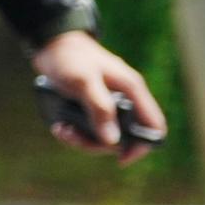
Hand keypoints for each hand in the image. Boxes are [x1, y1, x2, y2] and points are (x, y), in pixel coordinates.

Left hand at [37, 29, 167, 163]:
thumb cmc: (70, 58)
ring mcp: (109, 103)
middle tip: (74, 138)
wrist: (50, 44)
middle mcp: (124, 99)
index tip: (121, 159)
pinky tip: (60, 127)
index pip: (153, 125)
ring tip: (62, 131)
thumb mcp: (83, 82)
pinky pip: (90, 128)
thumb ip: (100, 108)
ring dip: (83, 139)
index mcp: (132, 90)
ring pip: (105, 135)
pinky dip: (76, 132)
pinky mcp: (93, 106)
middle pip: (125, 136)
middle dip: (99, 144)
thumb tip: (112, 141)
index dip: (143, 146)